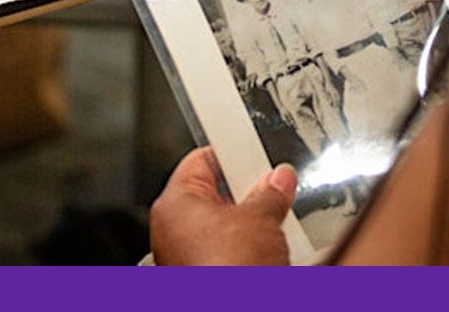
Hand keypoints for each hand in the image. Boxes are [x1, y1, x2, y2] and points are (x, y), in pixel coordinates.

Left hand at [150, 147, 296, 265]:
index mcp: (173, 205)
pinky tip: (265, 252)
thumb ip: (270, 193)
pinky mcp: (201, 277)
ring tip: (271, 224)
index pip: (200, 161)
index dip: (231, 153)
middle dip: (245, 193)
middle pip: (213, 195)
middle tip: (271, 190)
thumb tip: (278, 180)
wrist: (235, 308)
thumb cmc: (229, 271)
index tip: (254, 152)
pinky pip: (225, 253)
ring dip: (248, 225)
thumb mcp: (261, 219)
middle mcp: (171, 231)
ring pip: (221, 227)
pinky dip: (245, 250)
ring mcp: (184, 259)